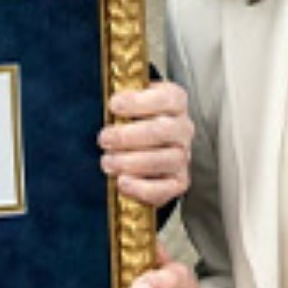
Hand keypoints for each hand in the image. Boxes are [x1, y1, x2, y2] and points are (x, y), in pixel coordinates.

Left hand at [100, 80, 192, 208]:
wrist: (141, 149)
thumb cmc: (132, 122)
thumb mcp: (128, 105)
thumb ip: (121, 103)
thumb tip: (107, 105)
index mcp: (174, 102)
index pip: (166, 98)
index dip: (138, 102)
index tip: (113, 105)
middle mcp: (182, 129)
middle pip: (163, 130)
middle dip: (128, 136)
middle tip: (104, 139)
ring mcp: (182, 157)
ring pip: (164, 160)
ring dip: (131, 162)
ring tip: (107, 162)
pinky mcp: (178, 182)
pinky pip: (163, 188)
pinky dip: (140, 187)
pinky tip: (122, 182)